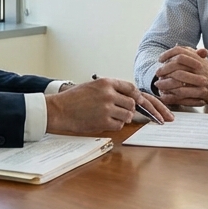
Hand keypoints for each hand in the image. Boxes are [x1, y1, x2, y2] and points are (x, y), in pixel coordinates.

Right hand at [46, 78, 168, 133]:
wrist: (59, 109)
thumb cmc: (75, 99)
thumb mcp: (93, 87)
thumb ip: (112, 90)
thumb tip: (132, 99)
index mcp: (106, 82)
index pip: (132, 88)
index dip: (141, 98)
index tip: (149, 104)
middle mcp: (109, 93)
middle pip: (133, 103)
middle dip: (132, 110)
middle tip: (129, 114)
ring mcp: (107, 107)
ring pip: (127, 115)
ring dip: (122, 118)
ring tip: (108, 116)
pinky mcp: (103, 121)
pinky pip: (119, 125)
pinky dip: (114, 126)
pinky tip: (102, 122)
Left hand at [153, 46, 207, 105]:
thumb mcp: (201, 59)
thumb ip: (189, 53)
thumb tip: (175, 45)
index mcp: (198, 58)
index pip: (180, 52)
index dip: (167, 54)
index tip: (160, 59)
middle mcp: (199, 68)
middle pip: (176, 66)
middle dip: (164, 69)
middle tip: (158, 73)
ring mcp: (200, 81)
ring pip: (178, 82)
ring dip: (166, 84)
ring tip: (159, 85)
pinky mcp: (200, 94)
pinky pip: (182, 95)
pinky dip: (171, 96)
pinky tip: (165, 96)